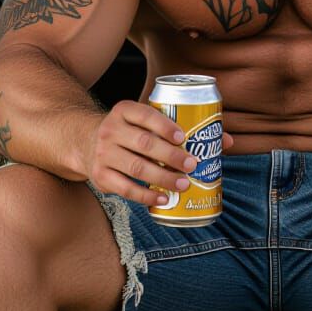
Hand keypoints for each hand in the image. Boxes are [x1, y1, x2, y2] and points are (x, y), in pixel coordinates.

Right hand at [84, 100, 235, 205]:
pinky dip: (145, 196)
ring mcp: (103, 154)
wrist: (85, 142)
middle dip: (171, 155)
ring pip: (136, 167)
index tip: (185, 136)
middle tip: (192, 164)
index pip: (145, 114)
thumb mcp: (144, 120)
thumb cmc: (129, 131)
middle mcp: (110, 130)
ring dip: (162, 177)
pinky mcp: (100, 177)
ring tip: (183, 184)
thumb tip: (226, 140)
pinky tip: (163, 199)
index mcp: (124, 111)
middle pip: (143, 143)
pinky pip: (125, 188)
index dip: (165, 125)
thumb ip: (179, 125)